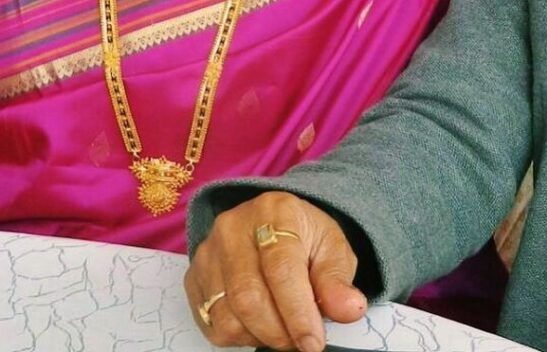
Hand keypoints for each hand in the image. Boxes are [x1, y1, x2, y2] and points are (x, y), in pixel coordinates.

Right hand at [185, 191, 366, 351]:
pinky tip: (260, 324)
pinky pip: (212, 324)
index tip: (314, 343)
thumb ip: (337, 281)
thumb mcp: (331, 248)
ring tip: (284, 331)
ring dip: (260, 336)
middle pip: (249, 297)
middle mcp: (234, 227)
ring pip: (228, 316)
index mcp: (275, 211)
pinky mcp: (194, 277)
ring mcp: (208, 252)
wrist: (274, 225)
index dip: (298, 312)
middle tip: (301, 343)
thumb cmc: (305, 237)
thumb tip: (350, 309)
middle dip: (279, 332)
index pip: (282, 268)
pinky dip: (240, 336)